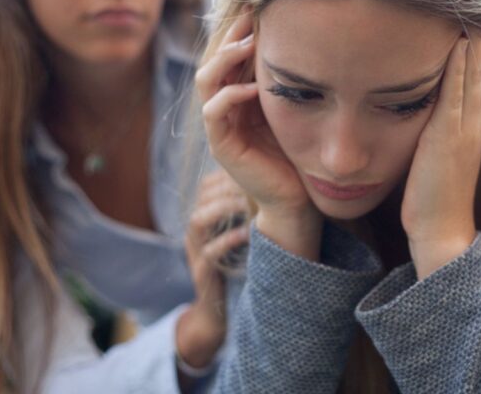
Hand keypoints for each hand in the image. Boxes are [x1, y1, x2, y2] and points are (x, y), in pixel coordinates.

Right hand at [177, 170, 249, 369]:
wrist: (222, 313)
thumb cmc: (246, 265)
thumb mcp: (250, 231)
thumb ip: (256, 209)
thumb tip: (285, 179)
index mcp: (207, 216)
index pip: (210, 184)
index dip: (230, 174)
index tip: (258, 168)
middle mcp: (197, 232)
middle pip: (203, 197)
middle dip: (229, 187)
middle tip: (256, 181)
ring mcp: (195, 252)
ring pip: (199, 220)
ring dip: (226, 209)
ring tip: (250, 203)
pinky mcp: (201, 274)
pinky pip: (208, 253)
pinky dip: (227, 242)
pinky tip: (247, 234)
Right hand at [196, 13, 320, 258]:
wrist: (300, 199)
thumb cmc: (303, 150)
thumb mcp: (300, 104)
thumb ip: (296, 77)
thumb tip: (315, 36)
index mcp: (242, 92)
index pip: (231, 51)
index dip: (242, 28)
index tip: (262, 5)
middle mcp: (226, 105)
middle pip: (215, 58)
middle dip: (231, 34)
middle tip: (252, 14)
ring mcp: (221, 125)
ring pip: (207, 80)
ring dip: (225, 59)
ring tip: (248, 44)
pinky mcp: (222, 146)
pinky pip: (213, 113)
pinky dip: (230, 95)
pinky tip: (253, 87)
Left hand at [402, 31, 480, 278]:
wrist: (440, 230)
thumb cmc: (434, 195)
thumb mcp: (440, 152)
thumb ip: (439, 127)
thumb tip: (427, 107)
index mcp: (474, 123)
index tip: (479, 14)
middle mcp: (474, 119)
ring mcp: (464, 125)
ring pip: (473, 72)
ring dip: (474, 37)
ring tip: (476, 3)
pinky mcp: (449, 133)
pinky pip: (457, 89)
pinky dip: (461, 62)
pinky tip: (461, 37)